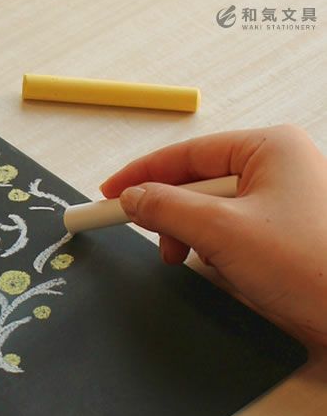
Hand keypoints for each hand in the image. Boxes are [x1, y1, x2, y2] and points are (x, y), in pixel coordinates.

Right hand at [101, 124, 326, 345]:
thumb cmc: (307, 264)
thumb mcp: (223, 230)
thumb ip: (168, 208)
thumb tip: (132, 198)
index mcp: (268, 149)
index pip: (187, 153)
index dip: (143, 174)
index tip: (109, 193)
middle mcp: (274, 168)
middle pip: (196, 182)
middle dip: (172, 214)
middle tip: (151, 238)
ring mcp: (277, 200)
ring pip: (208, 211)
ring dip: (191, 236)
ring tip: (195, 259)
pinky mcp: (277, 232)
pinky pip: (226, 231)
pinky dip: (211, 249)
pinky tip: (219, 266)